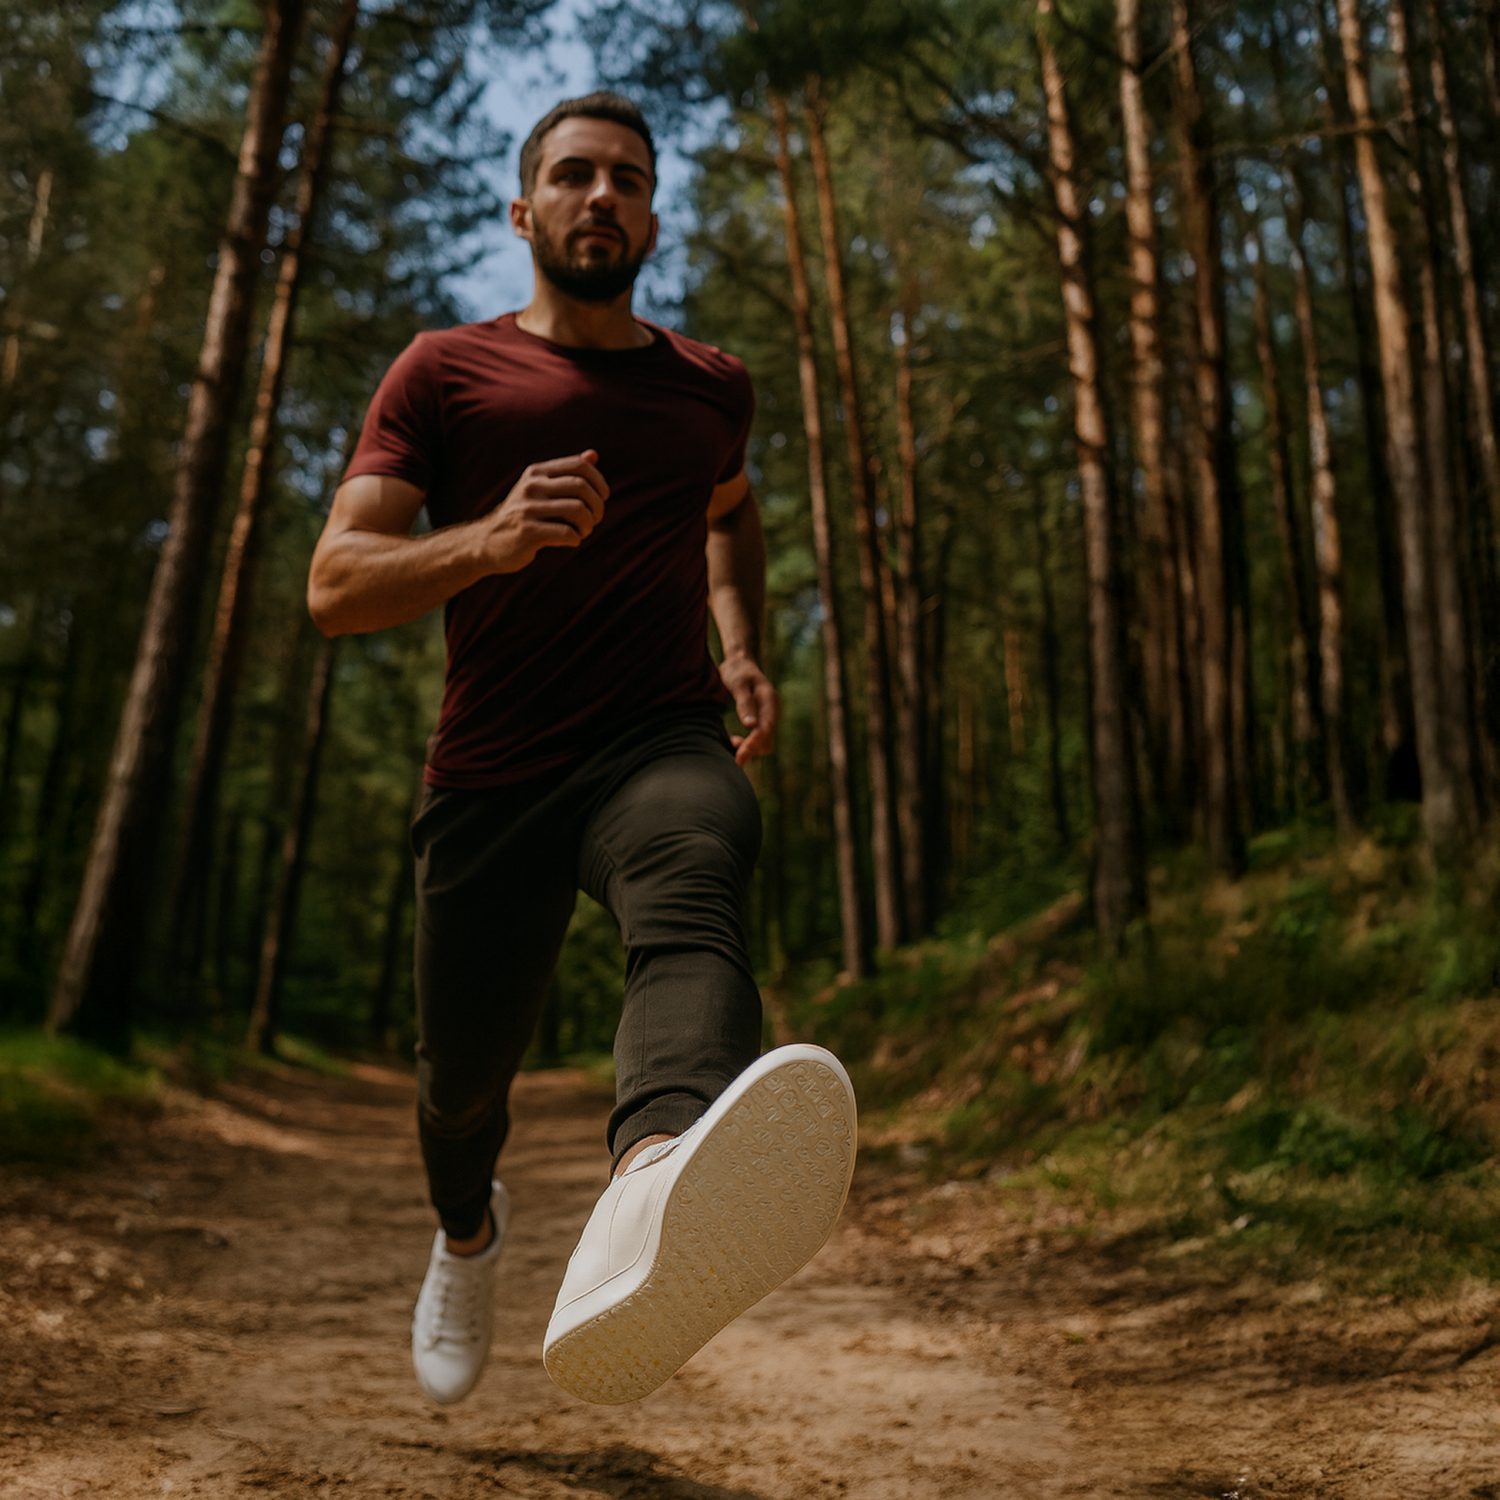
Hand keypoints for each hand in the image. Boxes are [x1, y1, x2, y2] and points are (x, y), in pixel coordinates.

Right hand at [479, 450, 607, 572]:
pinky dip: (576, 538)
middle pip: (581, 487)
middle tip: (594, 519)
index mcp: (537, 472)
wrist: (487, 542)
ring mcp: (527, 508)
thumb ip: (566, 473)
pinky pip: (566, 533)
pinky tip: (572, 541)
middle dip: (597, 506)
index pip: (579, 466)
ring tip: (583, 532)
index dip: (599, 481)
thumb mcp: (540, 489)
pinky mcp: (527, 532)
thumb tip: (593, 455)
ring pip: (577, 510)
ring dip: (588, 524)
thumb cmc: (523, 515)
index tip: (603, 497)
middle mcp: (531, 486)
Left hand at [719, 655, 778, 765]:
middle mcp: (772, 711)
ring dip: (751, 749)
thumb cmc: (737, 672)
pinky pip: (759, 738)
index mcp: (769, 701)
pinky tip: (734, 740)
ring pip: (765, 742)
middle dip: (752, 750)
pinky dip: (749, 744)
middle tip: (734, 757)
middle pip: (767, 740)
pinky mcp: (762, 719)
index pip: (765, 729)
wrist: (739, 662)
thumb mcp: (738, 684)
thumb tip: (750, 725)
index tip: (739, 756)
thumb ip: (745, 703)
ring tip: (732, 743)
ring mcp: (768, 716)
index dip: (753, 745)